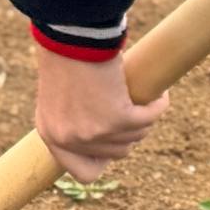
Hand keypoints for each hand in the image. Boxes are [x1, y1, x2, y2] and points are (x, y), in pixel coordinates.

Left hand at [35, 50, 167, 182]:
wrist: (70, 36)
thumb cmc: (66, 58)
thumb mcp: (59, 98)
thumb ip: (73, 122)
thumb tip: (107, 142)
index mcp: (51, 135)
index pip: (85, 173)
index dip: (104, 159)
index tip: (112, 140)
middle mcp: (70, 140)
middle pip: (119, 153)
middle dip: (128, 131)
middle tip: (126, 106)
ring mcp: (94, 133)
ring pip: (137, 135)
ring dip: (143, 117)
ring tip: (139, 96)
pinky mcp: (117, 118)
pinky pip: (149, 117)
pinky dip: (158, 104)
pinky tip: (158, 93)